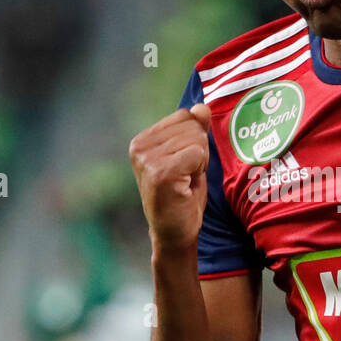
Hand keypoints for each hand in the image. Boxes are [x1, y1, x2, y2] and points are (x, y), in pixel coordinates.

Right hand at [129, 104, 212, 251]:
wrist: (175, 232)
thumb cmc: (183, 195)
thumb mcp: (190, 156)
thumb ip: (195, 130)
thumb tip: (202, 107)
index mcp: (142, 139)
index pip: (184, 115)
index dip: (194, 139)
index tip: (184, 164)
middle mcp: (139, 146)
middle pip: (192, 125)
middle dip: (199, 150)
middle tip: (186, 175)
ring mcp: (147, 159)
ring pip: (197, 139)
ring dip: (199, 162)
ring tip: (185, 181)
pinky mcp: (160, 172)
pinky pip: (197, 153)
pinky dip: (199, 169)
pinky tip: (186, 186)